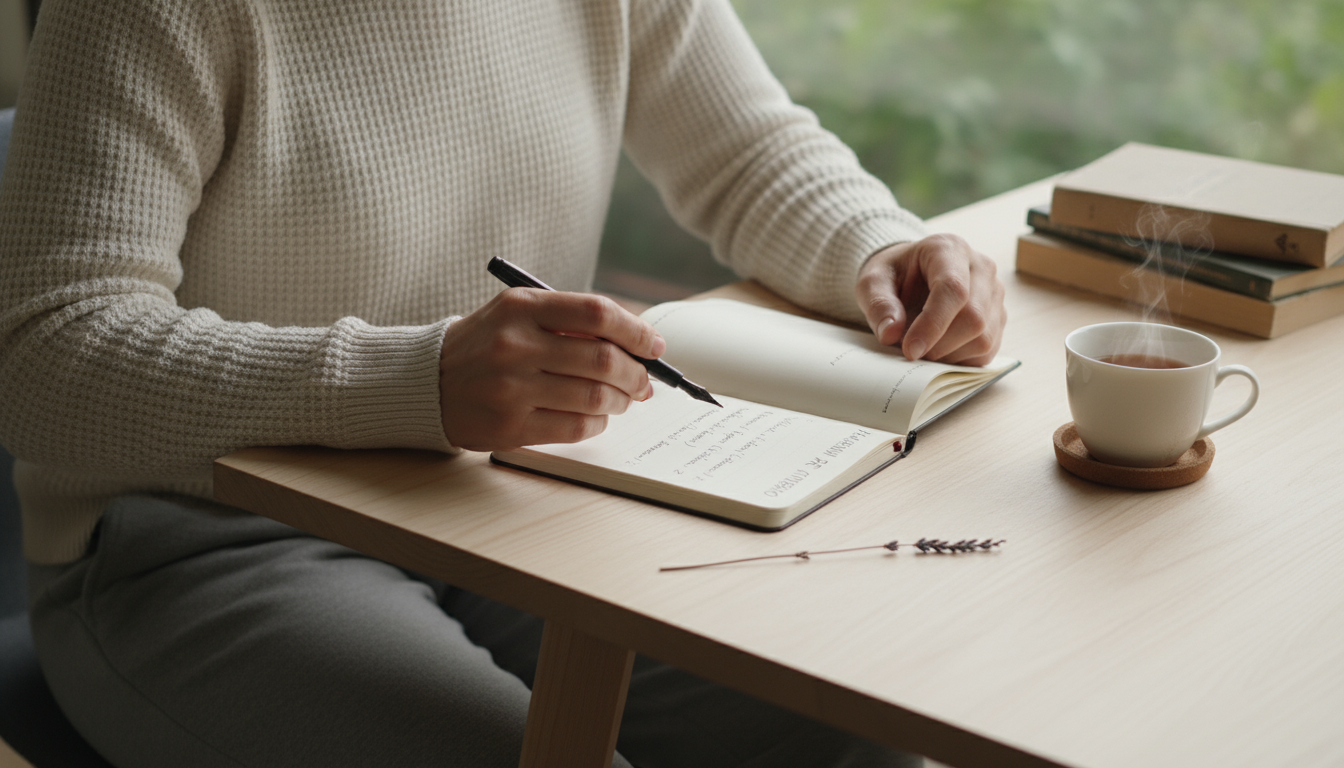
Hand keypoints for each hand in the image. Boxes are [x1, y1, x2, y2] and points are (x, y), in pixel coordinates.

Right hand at [439, 289, 663, 450]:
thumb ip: (570, 321)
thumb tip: (636, 346)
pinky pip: (576, 427)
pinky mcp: (509, 426)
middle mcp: (515, 345)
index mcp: (521, 307)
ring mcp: (511, 388)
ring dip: (621, 401)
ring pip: (594, 397)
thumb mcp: (517, 313)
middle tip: (643, 380)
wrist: (427, 381)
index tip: (653, 345)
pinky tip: (596, 416)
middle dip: (635, 373)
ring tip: (622, 399)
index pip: (597, 313)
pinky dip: (598, 423)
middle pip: (602, 359)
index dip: (636, 330)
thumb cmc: (486, 345)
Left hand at [855, 234, 1005, 365]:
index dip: (932, 324)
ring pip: (984, 338)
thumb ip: (878, 304)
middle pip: (974, 317)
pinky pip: (987, 351)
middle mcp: (981, 267)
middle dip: (939, 345)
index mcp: (949, 249)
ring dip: (949, 355)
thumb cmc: (893, 275)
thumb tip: (891, 334)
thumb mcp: (872, 282)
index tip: (909, 350)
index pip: (953, 289)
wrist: (910, 276)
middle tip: (910, 350)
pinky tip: (940, 350)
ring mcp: (995, 294)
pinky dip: (960, 360)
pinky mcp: (998, 318)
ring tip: (923, 347)